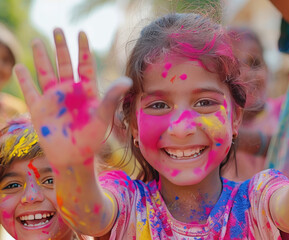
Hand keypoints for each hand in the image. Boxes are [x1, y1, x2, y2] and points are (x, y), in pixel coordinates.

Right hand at [14, 29, 131, 167]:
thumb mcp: (103, 116)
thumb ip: (112, 97)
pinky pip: (30, 91)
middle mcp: (70, 91)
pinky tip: (20, 67)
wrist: (74, 157)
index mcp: (87, 91)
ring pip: (46, 73)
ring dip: (41, 57)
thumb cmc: (92, 138)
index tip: (82, 33)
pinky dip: (24, 80)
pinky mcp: (39, 109)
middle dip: (61, 47)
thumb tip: (127, 80)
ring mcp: (54, 99)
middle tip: (57, 29)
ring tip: (36, 40)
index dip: (83, 49)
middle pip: (65, 64)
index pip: (85, 65)